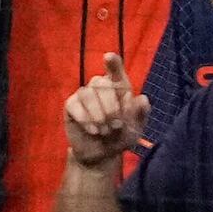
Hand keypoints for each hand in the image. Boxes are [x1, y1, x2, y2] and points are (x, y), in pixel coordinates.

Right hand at [63, 48, 144, 167]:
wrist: (102, 154)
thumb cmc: (121, 136)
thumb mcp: (136, 128)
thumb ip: (141, 114)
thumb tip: (142, 98)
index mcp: (120, 86)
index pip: (115, 69)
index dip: (113, 62)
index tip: (109, 57)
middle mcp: (101, 87)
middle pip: (100, 81)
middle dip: (110, 106)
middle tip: (116, 125)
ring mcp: (84, 94)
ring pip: (87, 93)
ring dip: (97, 114)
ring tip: (105, 131)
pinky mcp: (71, 106)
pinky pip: (74, 105)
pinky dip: (85, 118)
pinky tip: (93, 131)